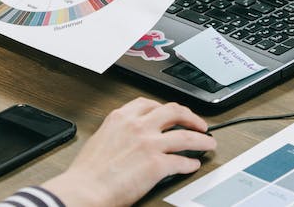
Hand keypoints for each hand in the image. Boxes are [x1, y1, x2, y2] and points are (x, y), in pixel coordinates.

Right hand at [42, 98, 215, 206]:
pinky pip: (182, 161)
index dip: (165, 107)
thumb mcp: (101, 138)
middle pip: (174, 112)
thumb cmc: (87, 172)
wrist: (85, 190)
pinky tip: (193, 165)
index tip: (172, 112)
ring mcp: (149, 144)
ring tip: (209, 143)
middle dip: (191, 116)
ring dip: (201, 140)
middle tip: (199, 124)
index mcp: (121, 118)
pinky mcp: (157, 165)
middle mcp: (137, 126)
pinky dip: (191, 163)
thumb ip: (118, 132)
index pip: (149, 103)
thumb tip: (129, 137)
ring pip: (186, 136)